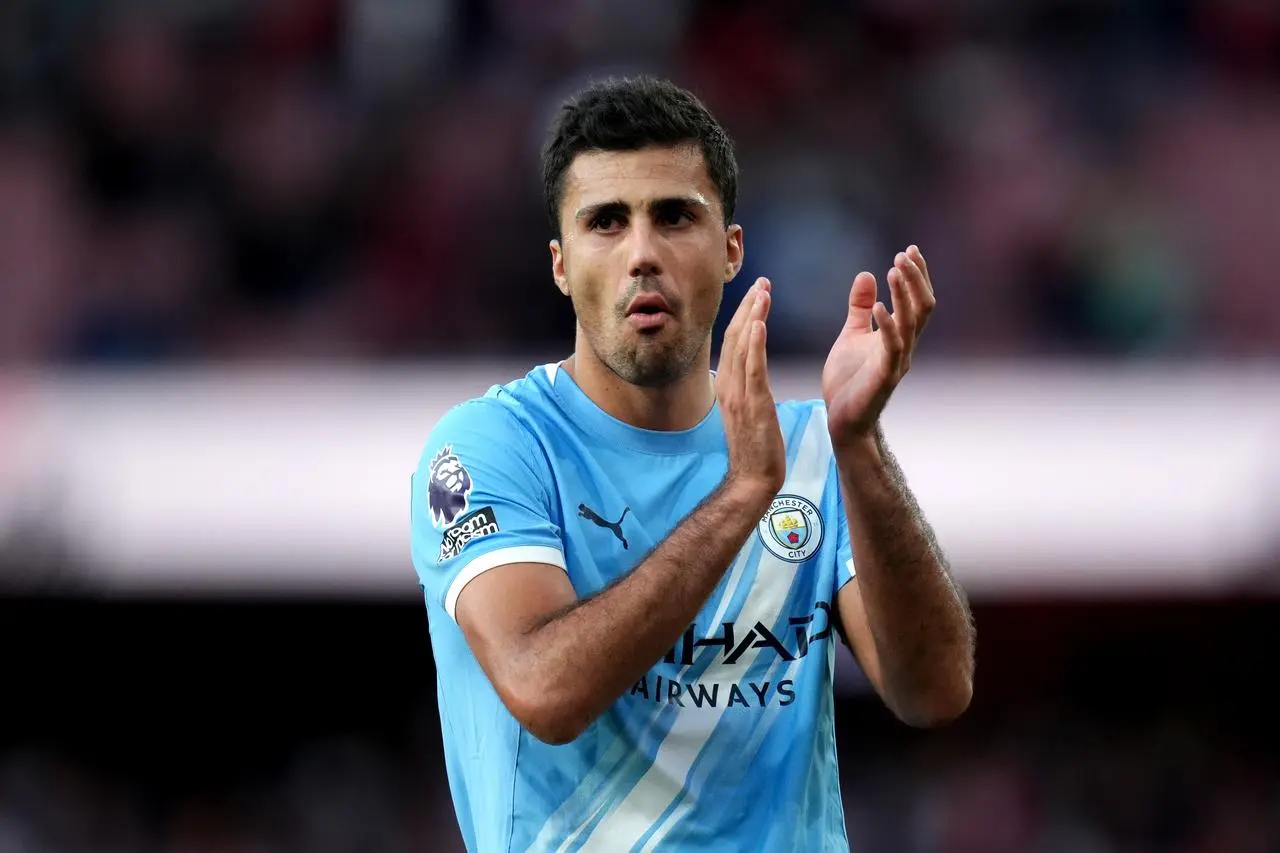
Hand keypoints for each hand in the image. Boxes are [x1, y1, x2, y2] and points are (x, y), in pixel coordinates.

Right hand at [716, 277, 785, 498]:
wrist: (752, 479)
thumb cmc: (754, 449)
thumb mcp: (746, 412)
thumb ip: (745, 389)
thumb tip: (748, 373)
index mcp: (727, 386)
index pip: (733, 343)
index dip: (743, 315)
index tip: (756, 293)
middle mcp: (729, 386)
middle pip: (736, 338)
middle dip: (749, 307)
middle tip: (762, 282)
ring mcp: (739, 395)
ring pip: (743, 347)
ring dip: (752, 316)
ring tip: (763, 292)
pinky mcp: (753, 405)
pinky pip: (753, 369)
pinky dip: (755, 344)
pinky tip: (759, 323)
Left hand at [823, 246, 935, 446]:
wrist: (841, 420)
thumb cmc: (848, 381)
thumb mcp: (851, 335)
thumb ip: (859, 308)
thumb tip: (866, 274)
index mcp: (899, 336)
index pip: (917, 300)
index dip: (916, 275)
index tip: (908, 250)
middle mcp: (904, 347)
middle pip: (922, 307)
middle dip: (915, 279)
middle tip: (904, 255)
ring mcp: (896, 362)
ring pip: (911, 323)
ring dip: (904, 295)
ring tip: (894, 269)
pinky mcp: (883, 376)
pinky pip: (891, 347)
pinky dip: (886, 325)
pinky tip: (877, 305)